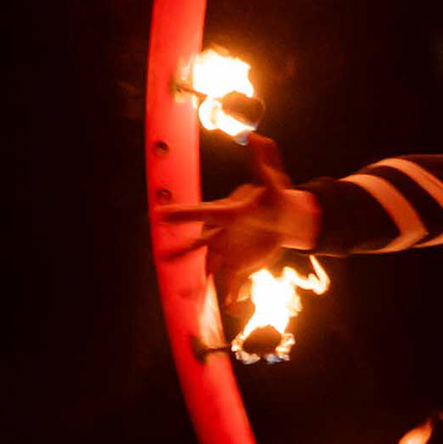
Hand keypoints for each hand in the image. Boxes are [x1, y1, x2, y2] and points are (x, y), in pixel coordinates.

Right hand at [153, 135, 323, 319]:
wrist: (284, 220)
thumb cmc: (274, 197)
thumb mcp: (272, 180)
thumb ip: (265, 160)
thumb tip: (258, 136)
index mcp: (227, 213)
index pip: (200, 213)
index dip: (181, 214)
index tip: (159, 214)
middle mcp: (222, 234)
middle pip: (197, 243)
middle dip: (181, 250)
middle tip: (163, 257)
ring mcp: (229, 251)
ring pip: (209, 267)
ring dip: (199, 282)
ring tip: (190, 296)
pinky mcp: (241, 264)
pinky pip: (231, 282)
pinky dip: (230, 295)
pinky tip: (228, 307)